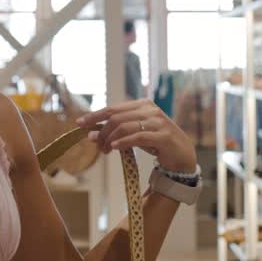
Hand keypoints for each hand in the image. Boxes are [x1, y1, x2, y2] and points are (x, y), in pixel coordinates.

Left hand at [76, 99, 196, 173]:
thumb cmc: (156, 143)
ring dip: (110, 139)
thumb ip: (116, 132)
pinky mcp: (162, 136)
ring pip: (124, 126)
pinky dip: (123, 142)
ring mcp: (157, 122)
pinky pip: (137, 137)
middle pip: (116, 117)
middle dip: (102, 131)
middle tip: (96, 144)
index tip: (79, 123)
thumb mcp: (134, 135)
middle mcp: (150, 110)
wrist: (182, 155)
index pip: (113, 108)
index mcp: (142, 105)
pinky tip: (114, 147)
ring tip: (104, 150)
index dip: (95, 115)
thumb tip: (91, 134)